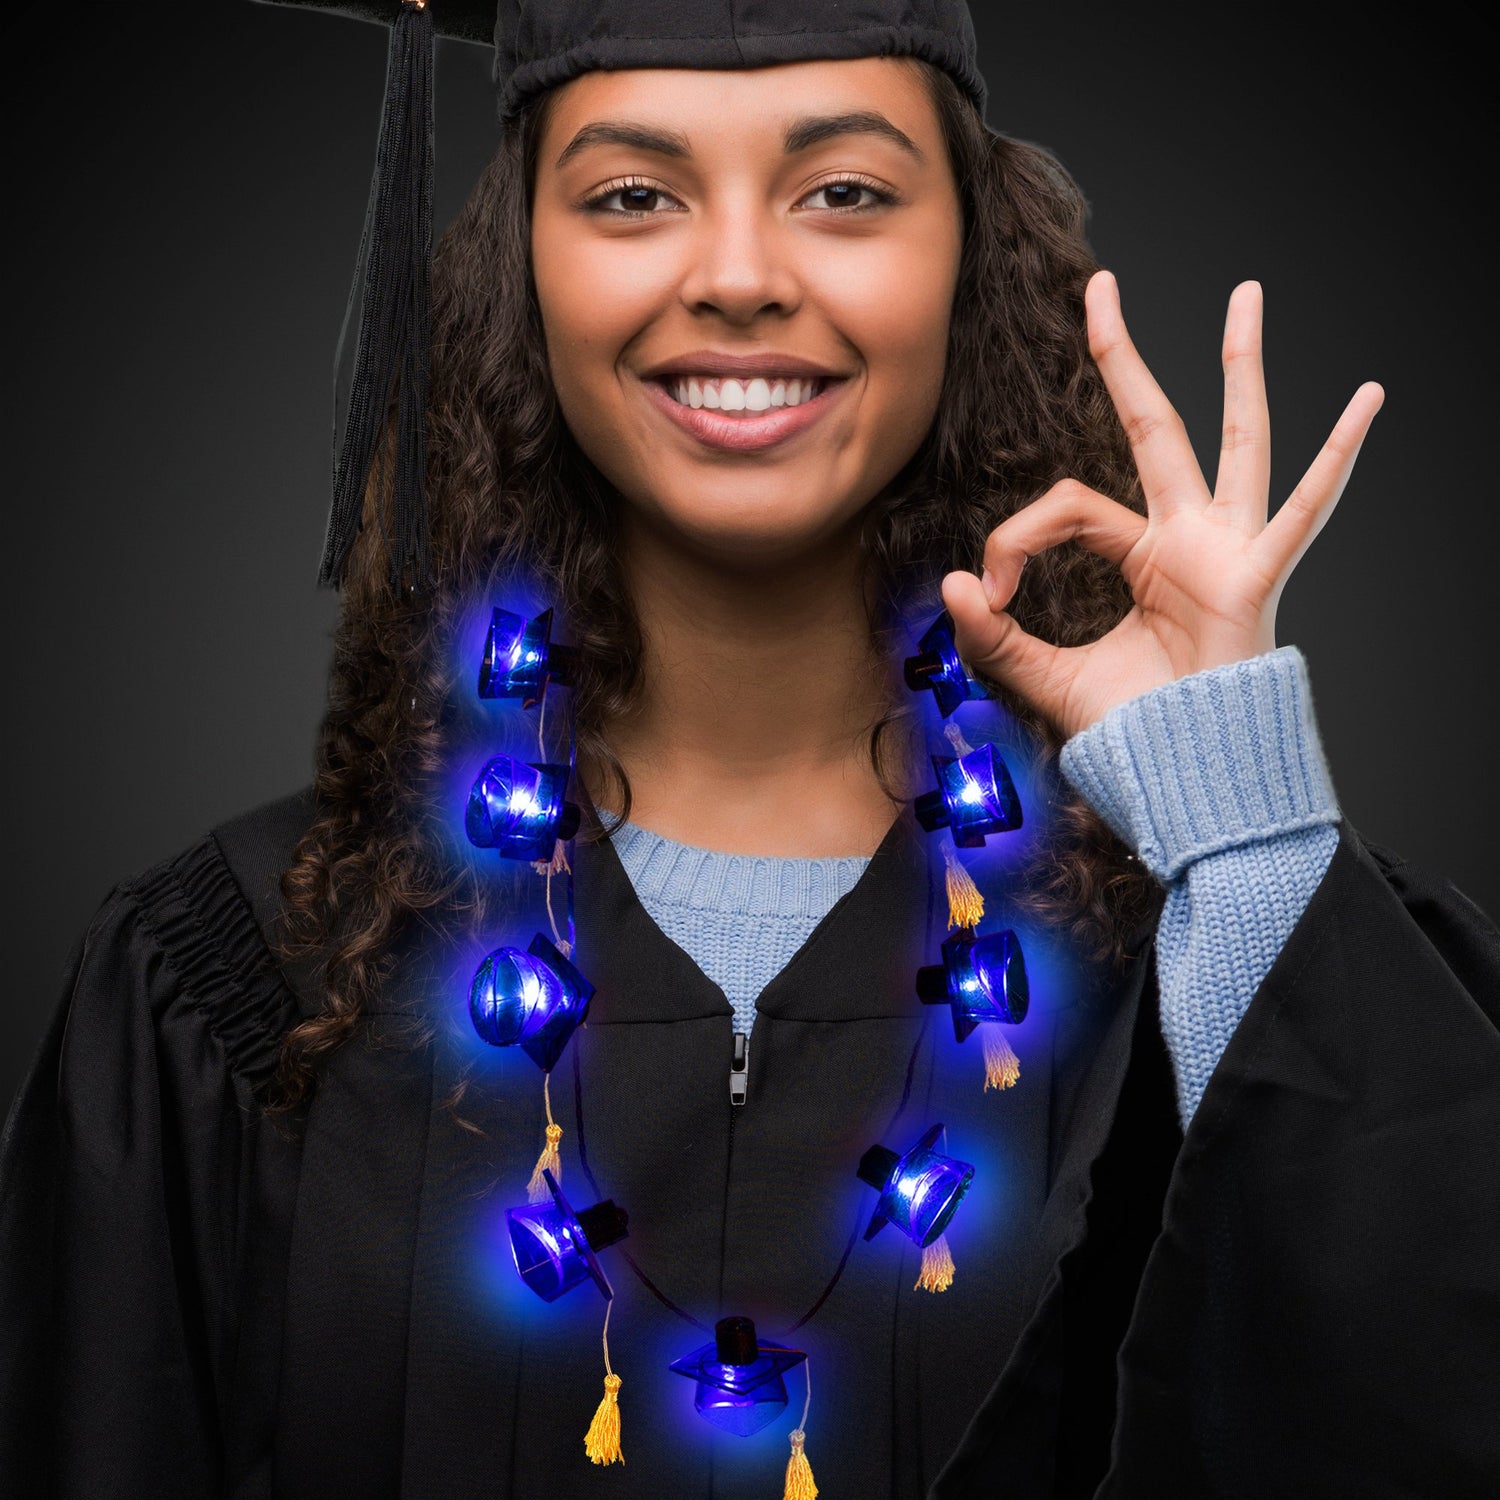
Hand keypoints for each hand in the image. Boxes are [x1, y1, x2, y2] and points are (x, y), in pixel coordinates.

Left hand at [941, 271, 1383, 740]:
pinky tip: (1367, 400)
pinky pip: (1304, 512)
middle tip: (1099, 285)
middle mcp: (1184, 536)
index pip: (1064, 505)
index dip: (1014, 537)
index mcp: (1138, 555)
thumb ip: (995, 638)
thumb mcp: (1045, 676)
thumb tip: (949, 585)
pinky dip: (1336, 460)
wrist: (1181, 774)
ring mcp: (1225, 548)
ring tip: (1247, 292)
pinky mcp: (1255, 576)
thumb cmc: (1132, 729)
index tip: (986, 592)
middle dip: (1123, 355)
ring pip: (1232, 438)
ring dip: (1239, 365)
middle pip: (1150, 424)